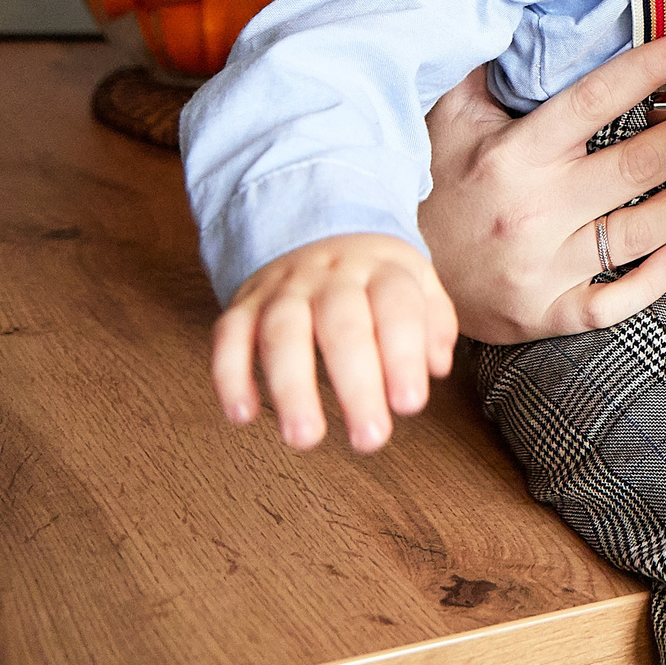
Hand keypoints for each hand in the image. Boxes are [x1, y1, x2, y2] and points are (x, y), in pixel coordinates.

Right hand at [211, 231, 454, 452]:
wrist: (312, 225)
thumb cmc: (373, 276)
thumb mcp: (417, 282)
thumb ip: (434, 322)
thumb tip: (437, 366)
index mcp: (382, 270)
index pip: (397, 308)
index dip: (404, 356)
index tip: (409, 405)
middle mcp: (332, 277)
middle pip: (342, 326)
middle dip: (356, 386)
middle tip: (369, 439)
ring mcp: (283, 290)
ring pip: (282, 332)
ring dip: (291, 388)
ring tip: (304, 438)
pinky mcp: (243, 305)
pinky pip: (228, 336)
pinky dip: (230, 376)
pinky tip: (243, 415)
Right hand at [417, 31, 665, 342]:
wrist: (391, 280)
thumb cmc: (429, 184)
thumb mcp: (446, 119)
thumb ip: (487, 69)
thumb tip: (515, 5)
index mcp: (512, 154)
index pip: (594, 101)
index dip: (648, 70)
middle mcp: (532, 209)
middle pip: (635, 166)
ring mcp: (540, 267)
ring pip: (636, 232)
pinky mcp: (542, 314)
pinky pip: (609, 302)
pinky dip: (651, 282)